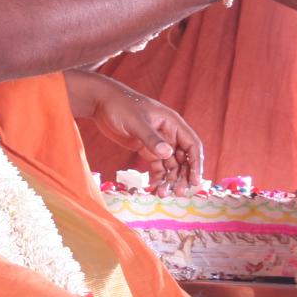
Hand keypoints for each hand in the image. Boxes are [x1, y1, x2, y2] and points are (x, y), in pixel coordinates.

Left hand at [64, 71, 204, 193]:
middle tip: (179, 193)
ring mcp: (157, 142)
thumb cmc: (120, 106)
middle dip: (183, 176)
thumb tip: (168, 153)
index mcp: (172, 123)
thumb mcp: (136, 122)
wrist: (101, 103)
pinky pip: (157, 166)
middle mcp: (169, 134)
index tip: (195, 180)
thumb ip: (151, 138)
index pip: (192, 145)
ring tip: (162, 193)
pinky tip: (153, 187)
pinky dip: (157, 177)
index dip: (196, 163)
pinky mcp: (146, 148)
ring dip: (170, 179)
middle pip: (183, 159)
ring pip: (170, 165)